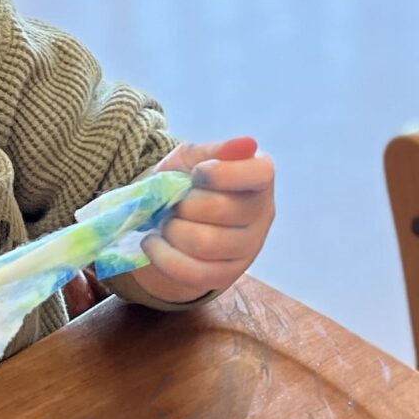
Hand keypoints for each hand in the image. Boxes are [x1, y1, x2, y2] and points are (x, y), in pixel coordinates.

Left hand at [136, 138, 276, 304]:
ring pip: (204, 244)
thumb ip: (212, 151)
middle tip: (174, 202)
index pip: (258, 174)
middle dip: (184, 204)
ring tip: (166, 222)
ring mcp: (249, 249)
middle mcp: (263, 214)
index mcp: (260, 178)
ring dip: (172, 231)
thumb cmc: (189, 181)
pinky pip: (193, 273)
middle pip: (221, 210)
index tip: (197, 173)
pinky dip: (163, 256)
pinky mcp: (227, 275)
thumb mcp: (193, 158)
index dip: (220, 173)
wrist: (175, 217)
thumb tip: (247, 144)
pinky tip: (154, 243)